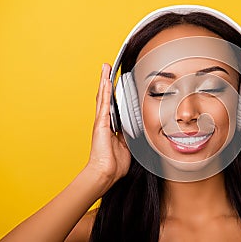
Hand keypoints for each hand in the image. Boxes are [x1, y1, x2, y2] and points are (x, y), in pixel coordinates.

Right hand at [86, 63, 130, 191]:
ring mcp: (101, 121)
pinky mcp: (100, 123)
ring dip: (104, 81)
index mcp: (112, 126)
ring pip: (103, 97)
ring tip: (105, 68)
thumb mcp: (129, 146)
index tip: (117, 82)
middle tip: (108, 69)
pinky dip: (104, 91)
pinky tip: (105, 80)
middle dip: (107, 82)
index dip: (114, 93)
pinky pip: (104, 103)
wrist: (106, 173)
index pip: (113, 105)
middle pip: (106, 97)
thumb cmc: (115, 163)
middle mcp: (105, 121)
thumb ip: (132, 136)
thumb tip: (139, 130)